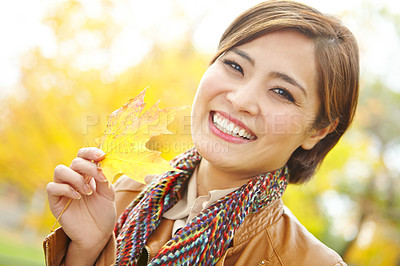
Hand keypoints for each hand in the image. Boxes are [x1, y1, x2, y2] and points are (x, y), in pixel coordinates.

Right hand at [47, 147, 115, 263]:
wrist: (98, 235)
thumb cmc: (103, 213)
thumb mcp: (108, 194)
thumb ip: (104, 179)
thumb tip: (102, 164)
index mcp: (87, 174)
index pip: (83, 155)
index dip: (90, 152)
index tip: (102, 155)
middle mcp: (74, 178)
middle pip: (75, 161)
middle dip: (89, 167)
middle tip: (100, 179)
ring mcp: (64, 189)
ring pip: (60, 170)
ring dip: (76, 178)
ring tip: (88, 191)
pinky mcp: (56, 202)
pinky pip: (52, 187)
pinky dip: (66, 189)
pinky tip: (78, 197)